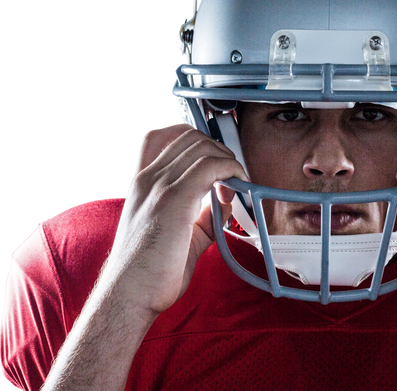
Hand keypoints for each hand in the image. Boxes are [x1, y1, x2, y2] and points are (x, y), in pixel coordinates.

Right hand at [109, 122, 248, 317]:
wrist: (129, 295)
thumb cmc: (147, 274)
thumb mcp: (177, 235)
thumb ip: (201, 219)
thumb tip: (224, 207)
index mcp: (141, 183)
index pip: (160, 135)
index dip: (192, 137)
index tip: (212, 159)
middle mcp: (147, 179)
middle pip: (188, 137)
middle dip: (217, 151)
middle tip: (229, 178)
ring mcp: (159, 186)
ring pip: (202, 148)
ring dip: (226, 161)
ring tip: (232, 187)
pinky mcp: (175, 199)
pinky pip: (211, 166)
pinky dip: (230, 170)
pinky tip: (233, 189)